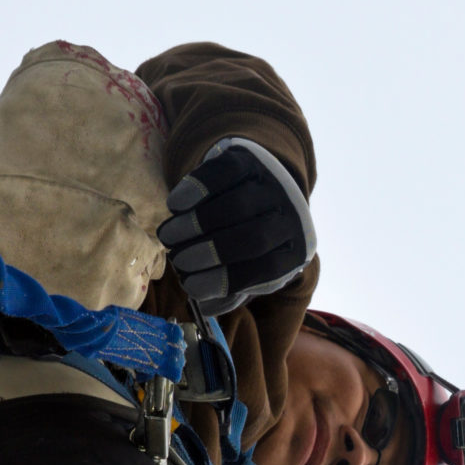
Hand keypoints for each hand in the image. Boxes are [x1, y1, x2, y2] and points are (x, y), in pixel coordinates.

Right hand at [157, 137, 316, 317]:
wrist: (258, 185)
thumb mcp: (250, 267)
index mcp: (296, 251)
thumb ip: (232, 289)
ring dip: (196, 225)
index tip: (191, 288)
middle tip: (179, 261)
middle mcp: (292, 216)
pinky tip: (175, 205)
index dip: (225, 280)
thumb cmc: (250, 237)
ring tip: (168, 238)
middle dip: (211, 252)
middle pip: (253, 238)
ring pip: (236, 206)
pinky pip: (222, 174)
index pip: (266, 271)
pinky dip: (196, 189)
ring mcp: (273, 184)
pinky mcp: (249, 159)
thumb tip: (207, 305)